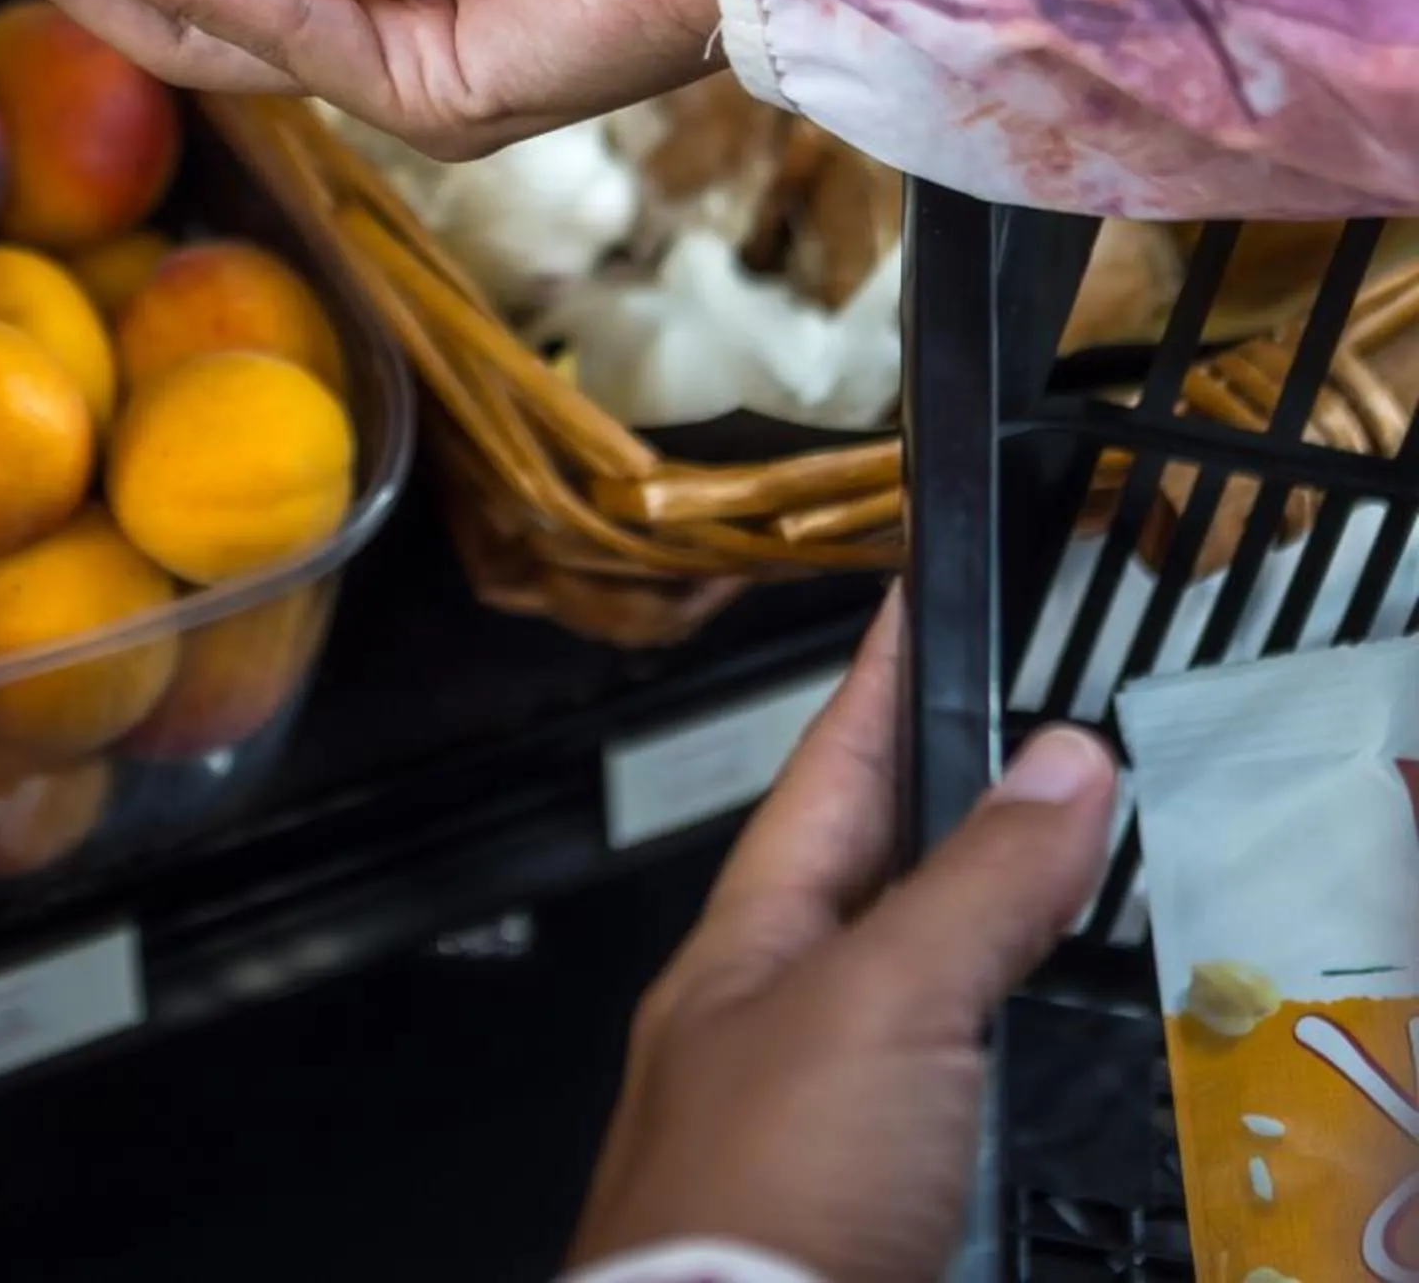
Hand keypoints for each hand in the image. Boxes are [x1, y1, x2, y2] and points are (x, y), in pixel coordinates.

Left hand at [568, 594, 1117, 1282]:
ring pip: (907, 991)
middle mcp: (772, 1019)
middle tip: (1009, 732)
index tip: (917, 599)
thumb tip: (1062, 759)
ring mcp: (817, 1118)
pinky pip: (944, 1102)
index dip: (880, 681)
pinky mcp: (873, 1211)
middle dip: (937, 805)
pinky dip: (994, 1064)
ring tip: (1043, 878)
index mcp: (747, 941)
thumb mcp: (881, 1001)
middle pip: (870, 879)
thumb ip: (975, 886)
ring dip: (973, 935)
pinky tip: (1030, 1062)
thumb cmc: (758, 1188)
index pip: (829, 770)